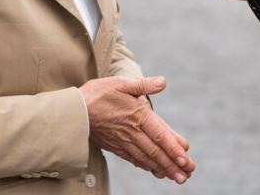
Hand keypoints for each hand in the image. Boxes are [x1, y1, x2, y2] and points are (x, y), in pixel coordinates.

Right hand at [79, 76, 194, 183]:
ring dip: (162, 168)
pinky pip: (133, 158)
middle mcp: (132, 131)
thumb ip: (143, 84)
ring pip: (146, 158)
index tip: (185, 159)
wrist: (73, 111)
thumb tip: (163, 82)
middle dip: (172, 164)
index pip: (159, 135)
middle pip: (155, 151)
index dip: (173, 147)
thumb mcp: (121, 83)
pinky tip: (154, 170)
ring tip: (176, 177)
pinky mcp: (115, 146)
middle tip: (186, 175)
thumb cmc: (97, 93)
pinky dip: (146, 166)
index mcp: (137, 115)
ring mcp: (123, 141)